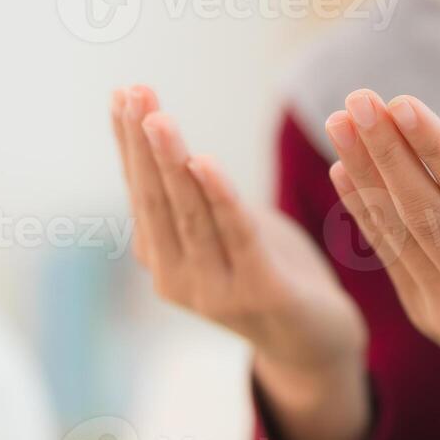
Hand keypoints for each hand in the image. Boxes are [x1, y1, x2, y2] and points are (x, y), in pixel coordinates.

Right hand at [111, 85, 370, 439]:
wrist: (318, 346)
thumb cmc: (270, 275)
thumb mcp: (225, 231)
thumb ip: (193, 201)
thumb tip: (155, 149)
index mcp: (164, 261)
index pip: (141, 192)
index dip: (129, 144)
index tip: (120, 93)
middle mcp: (178, 279)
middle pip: (157, 199)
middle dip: (143, 144)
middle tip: (133, 94)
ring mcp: (215, 291)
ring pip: (189, 213)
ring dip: (171, 162)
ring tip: (157, 118)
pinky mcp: (260, 293)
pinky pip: (237, 235)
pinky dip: (219, 196)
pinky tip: (203, 161)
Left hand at [322, 89, 439, 439]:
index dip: (437, 151)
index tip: (403, 103)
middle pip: (426, 215)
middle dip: (388, 153)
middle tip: (359, 98)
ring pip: (399, 235)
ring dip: (364, 175)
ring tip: (339, 122)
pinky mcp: (429, 319)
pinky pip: (391, 258)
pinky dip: (365, 212)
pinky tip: (344, 171)